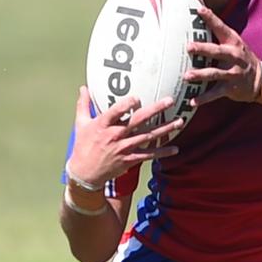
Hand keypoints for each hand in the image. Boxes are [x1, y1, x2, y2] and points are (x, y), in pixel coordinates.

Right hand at [67, 86, 182, 187]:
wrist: (85, 174)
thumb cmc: (83, 146)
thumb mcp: (80, 124)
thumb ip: (84, 104)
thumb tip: (83, 87)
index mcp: (103, 125)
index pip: (115, 111)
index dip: (127, 104)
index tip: (137, 97)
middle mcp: (115, 135)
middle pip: (138, 120)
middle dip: (155, 109)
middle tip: (170, 100)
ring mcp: (124, 148)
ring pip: (148, 136)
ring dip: (165, 129)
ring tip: (180, 121)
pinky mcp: (129, 160)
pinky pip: (148, 155)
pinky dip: (162, 152)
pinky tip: (175, 149)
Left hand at [184, 6, 261, 105]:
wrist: (261, 79)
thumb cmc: (240, 58)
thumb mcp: (234, 43)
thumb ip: (218, 34)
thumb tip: (199, 14)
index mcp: (233, 42)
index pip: (221, 28)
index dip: (211, 18)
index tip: (199, 10)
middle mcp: (234, 56)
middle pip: (217, 51)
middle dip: (203, 49)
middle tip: (189, 47)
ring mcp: (233, 72)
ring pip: (214, 73)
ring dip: (200, 75)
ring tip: (187, 76)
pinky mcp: (231, 87)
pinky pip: (215, 93)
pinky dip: (204, 98)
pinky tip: (192, 101)